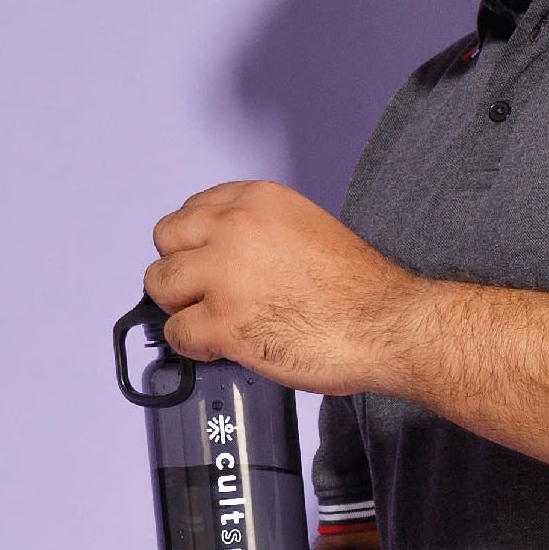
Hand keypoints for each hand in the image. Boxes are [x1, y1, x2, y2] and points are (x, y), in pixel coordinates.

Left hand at [143, 180, 416, 393]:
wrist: (387, 325)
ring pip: (160, 284)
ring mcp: (224, 275)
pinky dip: (192, 346)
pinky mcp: (224, 323)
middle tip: (202, 294)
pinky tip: (217, 348)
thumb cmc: (361, 291)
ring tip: (208, 322)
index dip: (195, 242)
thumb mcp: (307, 229)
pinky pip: (176, 332)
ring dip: (179, 307)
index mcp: (257, 200)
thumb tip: (229, 258)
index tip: (206, 262)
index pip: (193, 208)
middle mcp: (234, 228)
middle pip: (166, 240)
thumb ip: (262, 233)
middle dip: (181, 269)